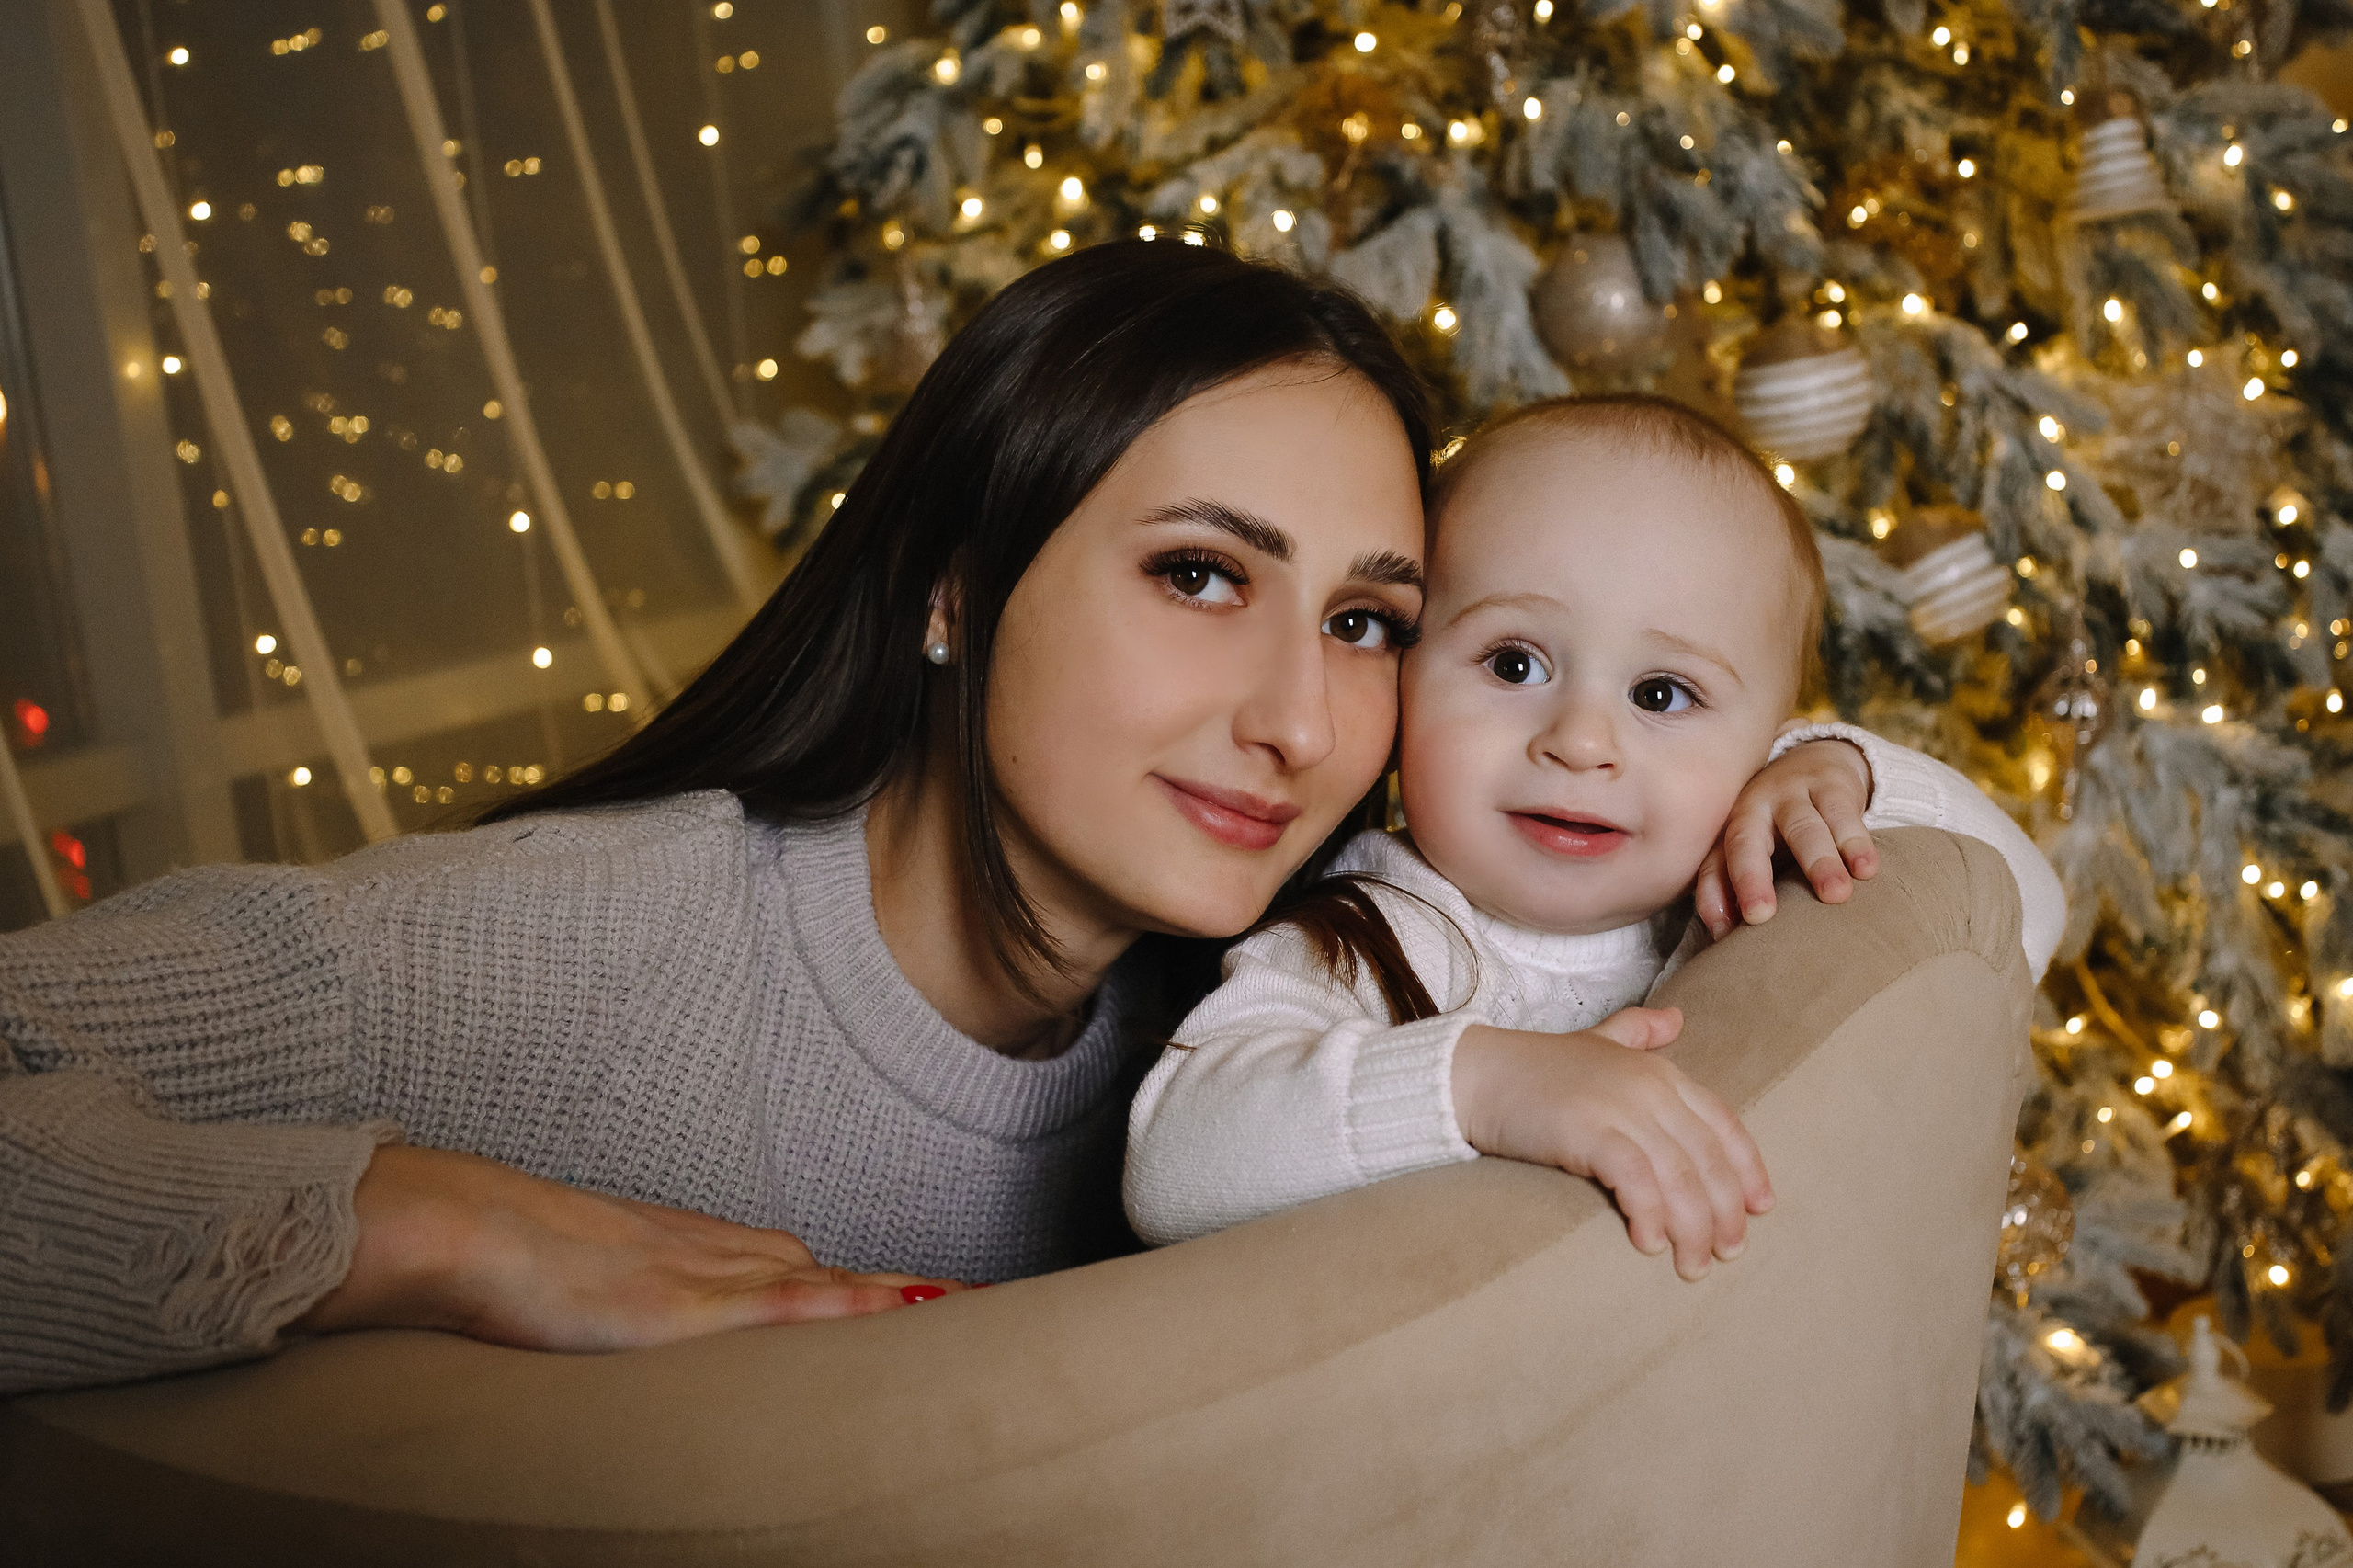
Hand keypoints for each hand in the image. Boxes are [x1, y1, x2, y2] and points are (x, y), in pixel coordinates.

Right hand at [292, 1145, 962, 1350]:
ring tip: (985, 1311)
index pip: (816, 1275)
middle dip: (918, 1300)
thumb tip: (650, 1331)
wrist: (458, 1225)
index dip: (884, 1293)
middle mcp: (722, 1258)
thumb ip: (639, 1306)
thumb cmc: (508, 1258)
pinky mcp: (681, 1306)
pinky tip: (897, 1311)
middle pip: (841, 1278)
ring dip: (906, 1302)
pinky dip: (841, 1307)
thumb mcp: (593, 1289)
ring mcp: (706, 1278)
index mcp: (704, 1255)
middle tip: (998, 1309)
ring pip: (830, 1286)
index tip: (950, 1304)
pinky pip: (779, 1305)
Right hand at [1452, 1007, 1772, 1280]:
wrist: (1474, 1075)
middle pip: (1707, 1159)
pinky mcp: (1588, 1131)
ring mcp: (1619, 1107)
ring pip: (1679, 1177)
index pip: (1724, 1123)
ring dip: (1692, 1229)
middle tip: (1727, 1254)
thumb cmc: (1535, 1067)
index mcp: (1659, 1070)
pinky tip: (1649, 1244)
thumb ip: (1638, 1032)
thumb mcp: (1596, 1041)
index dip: (1748, 1169)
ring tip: (1692, 1266)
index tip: (1761, 1209)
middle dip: (1725, 1213)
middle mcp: (1649, 1086)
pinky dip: (1650, 1215)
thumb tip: (1677, 1018)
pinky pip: (1636, 1180)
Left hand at [1695, 738, 1878, 939]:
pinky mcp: (1831, 786)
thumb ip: (1739, 889)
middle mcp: (1753, 809)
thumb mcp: (1757, 850)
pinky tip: (1867, 869)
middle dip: (1751, 878)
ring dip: (1818, 862)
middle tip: (1760, 915)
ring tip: (1836, 896)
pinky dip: (1856, 843)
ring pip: (1802, 828)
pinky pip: (1843, 814)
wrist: (1816, 760)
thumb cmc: (1780, 826)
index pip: (1714, 866)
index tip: (1722, 934)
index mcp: (1730, 831)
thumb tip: (1726, 940)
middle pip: (1746, 842)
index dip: (1713, 898)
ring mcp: (1792, 794)